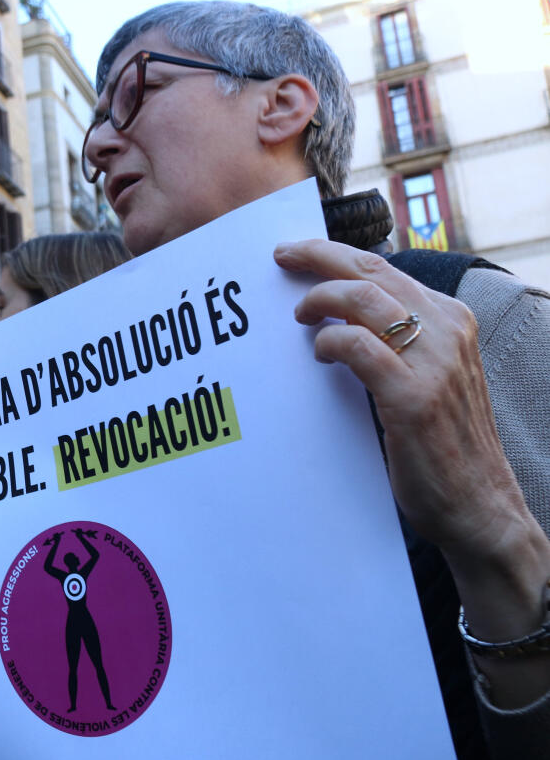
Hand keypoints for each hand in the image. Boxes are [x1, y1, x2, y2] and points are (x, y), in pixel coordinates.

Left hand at [277, 240, 549, 703]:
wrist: (480, 507)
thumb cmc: (443, 446)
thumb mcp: (426, 379)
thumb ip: (394, 345)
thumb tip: (337, 320)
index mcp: (451, 321)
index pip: (385, 269)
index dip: (336, 255)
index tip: (298, 253)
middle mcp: (448, 332)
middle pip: (371, 272)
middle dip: (318, 256)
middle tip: (280, 256)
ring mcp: (434, 363)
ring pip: (365, 299)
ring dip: (320, 297)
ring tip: (297, 313)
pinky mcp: (415, 398)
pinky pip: (360, 348)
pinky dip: (330, 342)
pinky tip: (318, 352)